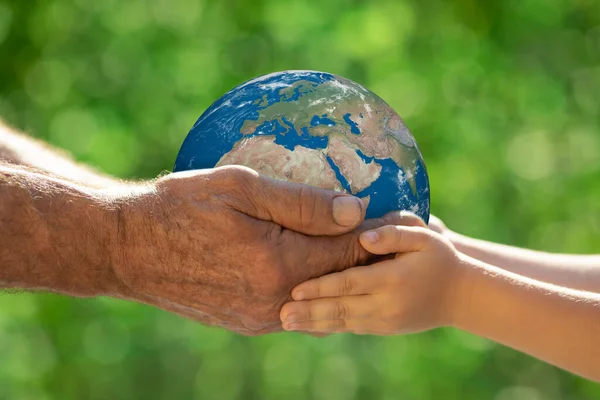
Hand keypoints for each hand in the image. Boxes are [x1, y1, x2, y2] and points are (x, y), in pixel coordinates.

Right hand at [110, 166, 405, 334]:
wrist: (128, 250)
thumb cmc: (179, 207)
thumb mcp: (240, 189)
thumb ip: (301, 203)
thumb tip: (355, 211)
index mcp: (281, 266)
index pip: (350, 251)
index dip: (382, 232)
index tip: (410, 216)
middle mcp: (277, 301)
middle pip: (341, 278)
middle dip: (371, 255)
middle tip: (400, 233)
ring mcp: (260, 316)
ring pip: (318, 294)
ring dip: (340, 271)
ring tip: (363, 247)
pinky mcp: (245, 321)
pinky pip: (292, 301)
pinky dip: (309, 281)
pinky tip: (313, 260)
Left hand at [279, 218, 462, 334]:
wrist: (462, 296)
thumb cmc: (440, 258)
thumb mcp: (423, 237)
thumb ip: (393, 234)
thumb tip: (363, 237)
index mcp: (392, 279)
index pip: (348, 283)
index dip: (320, 287)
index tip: (294, 289)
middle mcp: (386, 304)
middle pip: (340, 308)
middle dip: (309, 312)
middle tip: (281, 314)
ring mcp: (385, 320)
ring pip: (343, 322)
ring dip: (314, 323)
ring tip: (287, 324)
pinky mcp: (385, 328)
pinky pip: (352, 327)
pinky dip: (329, 327)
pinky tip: (310, 326)